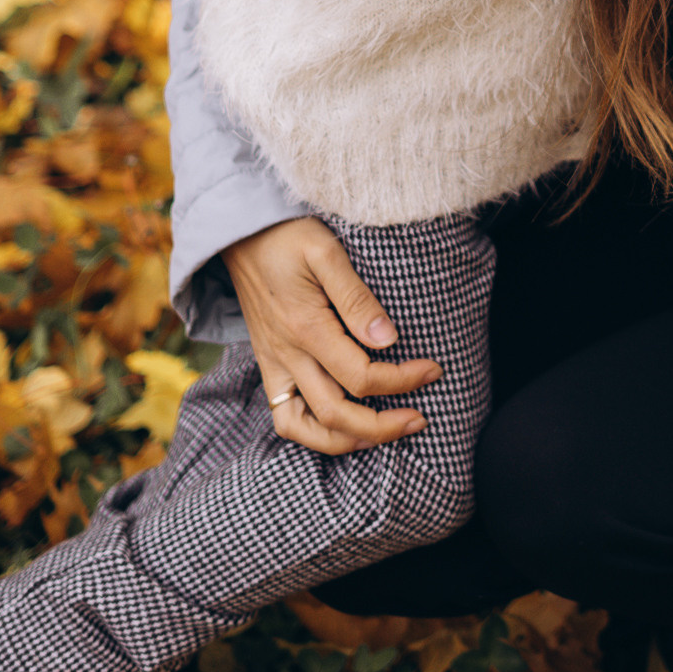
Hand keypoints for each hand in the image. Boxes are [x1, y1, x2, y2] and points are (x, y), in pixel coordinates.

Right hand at [226, 217, 439, 455]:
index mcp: (305, 328)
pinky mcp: (268, 365)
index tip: (432, 371)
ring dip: (347, 439)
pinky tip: (343, 426)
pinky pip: (284, 416)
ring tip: (384, 434)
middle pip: (335, 414)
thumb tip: (388, 339)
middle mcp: (286, 355)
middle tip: (420, 419)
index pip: (361, 376)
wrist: (240, 232)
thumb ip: (356, 297)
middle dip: (382, 427)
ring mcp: (273, 364)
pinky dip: (314, 432)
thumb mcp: (326, 251)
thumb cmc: (287, 236)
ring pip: (305, 427)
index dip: (402, 380)